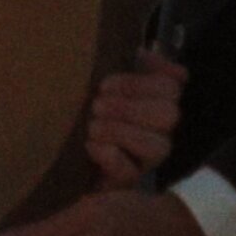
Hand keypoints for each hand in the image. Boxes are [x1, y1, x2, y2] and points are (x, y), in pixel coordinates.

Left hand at [86, 47, 184, 186]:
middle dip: (130, 106)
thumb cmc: (91, 116)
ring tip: (93, 126)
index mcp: (158, 103)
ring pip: (157, 146)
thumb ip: (132, 67)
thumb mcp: (109, 87)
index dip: (139, 83)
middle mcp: (160, 132)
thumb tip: (144, 52)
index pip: (171, 86)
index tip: (105, 84)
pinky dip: (109, 155)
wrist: (63, 160)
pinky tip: (91, 146)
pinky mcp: (127, 184)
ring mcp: (147, 161)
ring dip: (120, 130)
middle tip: (97, 105)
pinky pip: (129, 172)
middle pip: (169, 114)